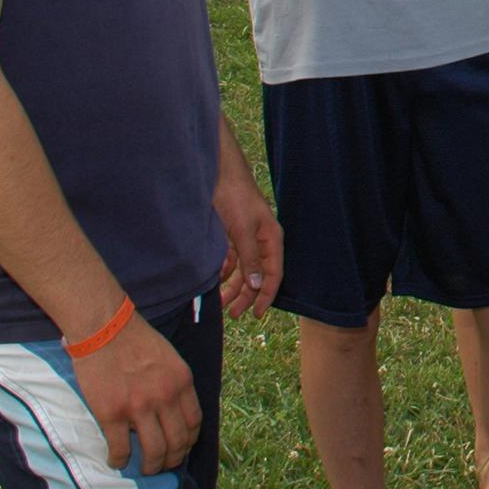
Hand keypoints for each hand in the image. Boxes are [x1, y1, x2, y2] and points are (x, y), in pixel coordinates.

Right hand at [72, 316, 198, 473]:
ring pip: (154, 452)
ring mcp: (139, 407)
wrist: (105, 327)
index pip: (194, 423)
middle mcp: (166, 397)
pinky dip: (120, 461)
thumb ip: (175, 383)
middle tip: (163, 465)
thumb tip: (175, 411)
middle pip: (177, 442)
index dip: (189, 442)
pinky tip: (117, 461)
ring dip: (151, 467)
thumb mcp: (170, 357)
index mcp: (182, 382)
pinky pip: (120, 449)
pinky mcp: (112, 413)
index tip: (180, 448)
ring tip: (145, 469)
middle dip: (172, 460)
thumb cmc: (135, 338)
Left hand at [213, 174, 281, 318]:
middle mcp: (260, 241)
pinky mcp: (230, 235)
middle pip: (257, 276)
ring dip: (232, 287)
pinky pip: (230, 260)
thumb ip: (250, 258)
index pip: (273, 274)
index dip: (266, 295)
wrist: (217, 174)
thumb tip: (257, 284)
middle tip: (233, 314)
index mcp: (271, 239)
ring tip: (219, 303)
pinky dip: (223, 270)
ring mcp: (245, 239)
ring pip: (242, 270)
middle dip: (246, 296)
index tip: (257, 314)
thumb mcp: (243, 230)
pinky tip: (215, 279)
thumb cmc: (236, 197)